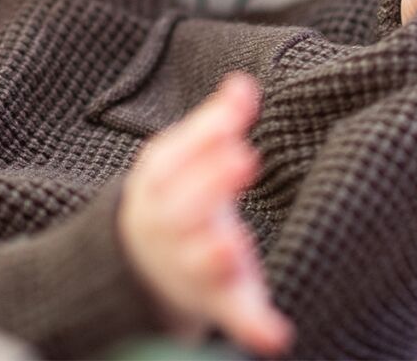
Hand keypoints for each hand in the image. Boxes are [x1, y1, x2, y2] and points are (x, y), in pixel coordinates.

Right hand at [118, 73, 293, 356]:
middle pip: (183, 208)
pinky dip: (253, 327)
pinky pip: (233, 318)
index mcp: (157, 185)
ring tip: (236, 242)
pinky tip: (276, 333)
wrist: (140, 265)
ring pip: (199, 264)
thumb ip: (215, 125)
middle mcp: (168, 227)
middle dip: (210, 183)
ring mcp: (192, 267)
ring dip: (216, 253)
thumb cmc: (175, 197)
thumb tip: (244, 83)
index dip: (202, 143)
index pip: (172, 162)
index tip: (234, 129)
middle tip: (243, 158)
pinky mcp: (220, 303)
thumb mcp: (183, 158)